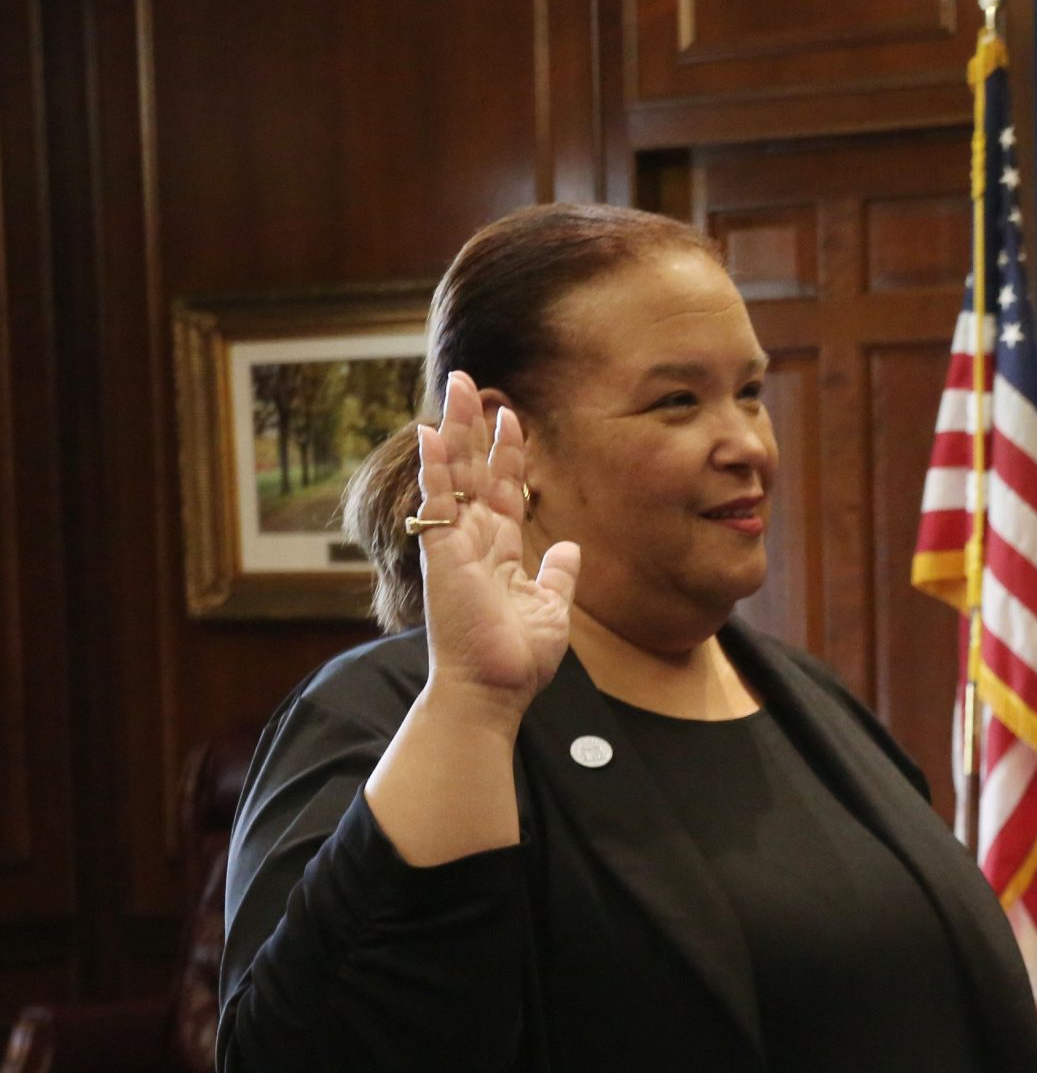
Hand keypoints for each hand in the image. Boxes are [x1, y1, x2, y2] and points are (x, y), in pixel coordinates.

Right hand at [414, 371, 578, 712]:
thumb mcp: (551, 609)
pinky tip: (430, 430)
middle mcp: (473, 541)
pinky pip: (436, 502)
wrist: (494, 692)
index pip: (503, 489)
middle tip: (468, 381)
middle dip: (472, 425)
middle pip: (472, 470)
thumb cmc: (517, 660)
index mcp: (499, 552)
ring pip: (453, 474)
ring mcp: (455, 544)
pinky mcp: (442, 554)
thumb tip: (570, 548)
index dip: (508, 453)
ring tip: (456, 386)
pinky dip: (434, 466)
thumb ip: (558, 576)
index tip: (513, 416)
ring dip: (454, 429)